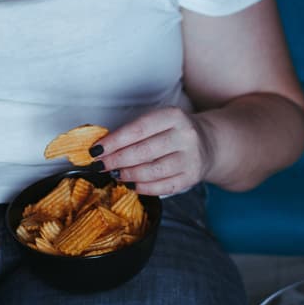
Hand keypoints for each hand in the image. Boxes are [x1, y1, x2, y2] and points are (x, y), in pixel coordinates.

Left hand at [93, 107, 215, 195]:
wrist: (208, 144)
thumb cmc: (173, 132)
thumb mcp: (158, 122)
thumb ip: (133, 132)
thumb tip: (102, 149)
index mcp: (174, 116)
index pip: (138, 129)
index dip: (114, 141)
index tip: (95, 150)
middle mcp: (185, 136)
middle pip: (143, 151)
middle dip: (116, 160)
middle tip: (100, 165)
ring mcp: (191, 158)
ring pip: (152, 171)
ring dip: (128, 175)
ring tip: (115, 174)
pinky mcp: (192, 177)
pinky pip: (162, 187)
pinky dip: (143, 188)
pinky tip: (131, 185)